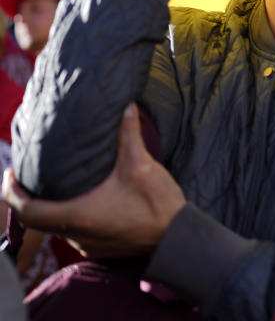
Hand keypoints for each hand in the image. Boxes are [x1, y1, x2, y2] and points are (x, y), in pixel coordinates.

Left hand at [1, 104, 185, 257]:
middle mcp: (76, 234)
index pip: (27, 209)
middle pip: (37, 219)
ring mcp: (87, 244)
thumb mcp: (142, 166)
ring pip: (55, 227)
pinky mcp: (100, 247)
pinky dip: (67, 216)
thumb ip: (129, 136)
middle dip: (28, 197)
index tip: (11, 173)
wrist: (178, 238)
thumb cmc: (158, 206)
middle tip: (30, 174)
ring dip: (50, 207)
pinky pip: (72, 232)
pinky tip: (82, 201)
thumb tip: (125, 107)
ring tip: (55, 183)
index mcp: (77, 215)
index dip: (12, 192)